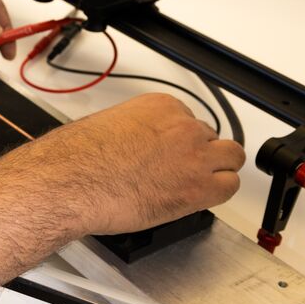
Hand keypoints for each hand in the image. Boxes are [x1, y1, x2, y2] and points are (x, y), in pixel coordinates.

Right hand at [5, 93, 245, 236]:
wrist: (73, 182)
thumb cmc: (80, 158)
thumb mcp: (106, 126)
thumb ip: (132, 130)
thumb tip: (133, 143)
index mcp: (160, 106)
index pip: (188, 120)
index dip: (180, 141)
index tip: (169, 153)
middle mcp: (183, 126)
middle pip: (210, 137)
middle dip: (199, 153)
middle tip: (181, 170)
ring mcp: (196, 155)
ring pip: (230, 157)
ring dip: (216, 170)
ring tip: (196, 183)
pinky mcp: (200, 187)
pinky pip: (230, 185)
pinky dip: (218, 192)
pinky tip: (200, 197)